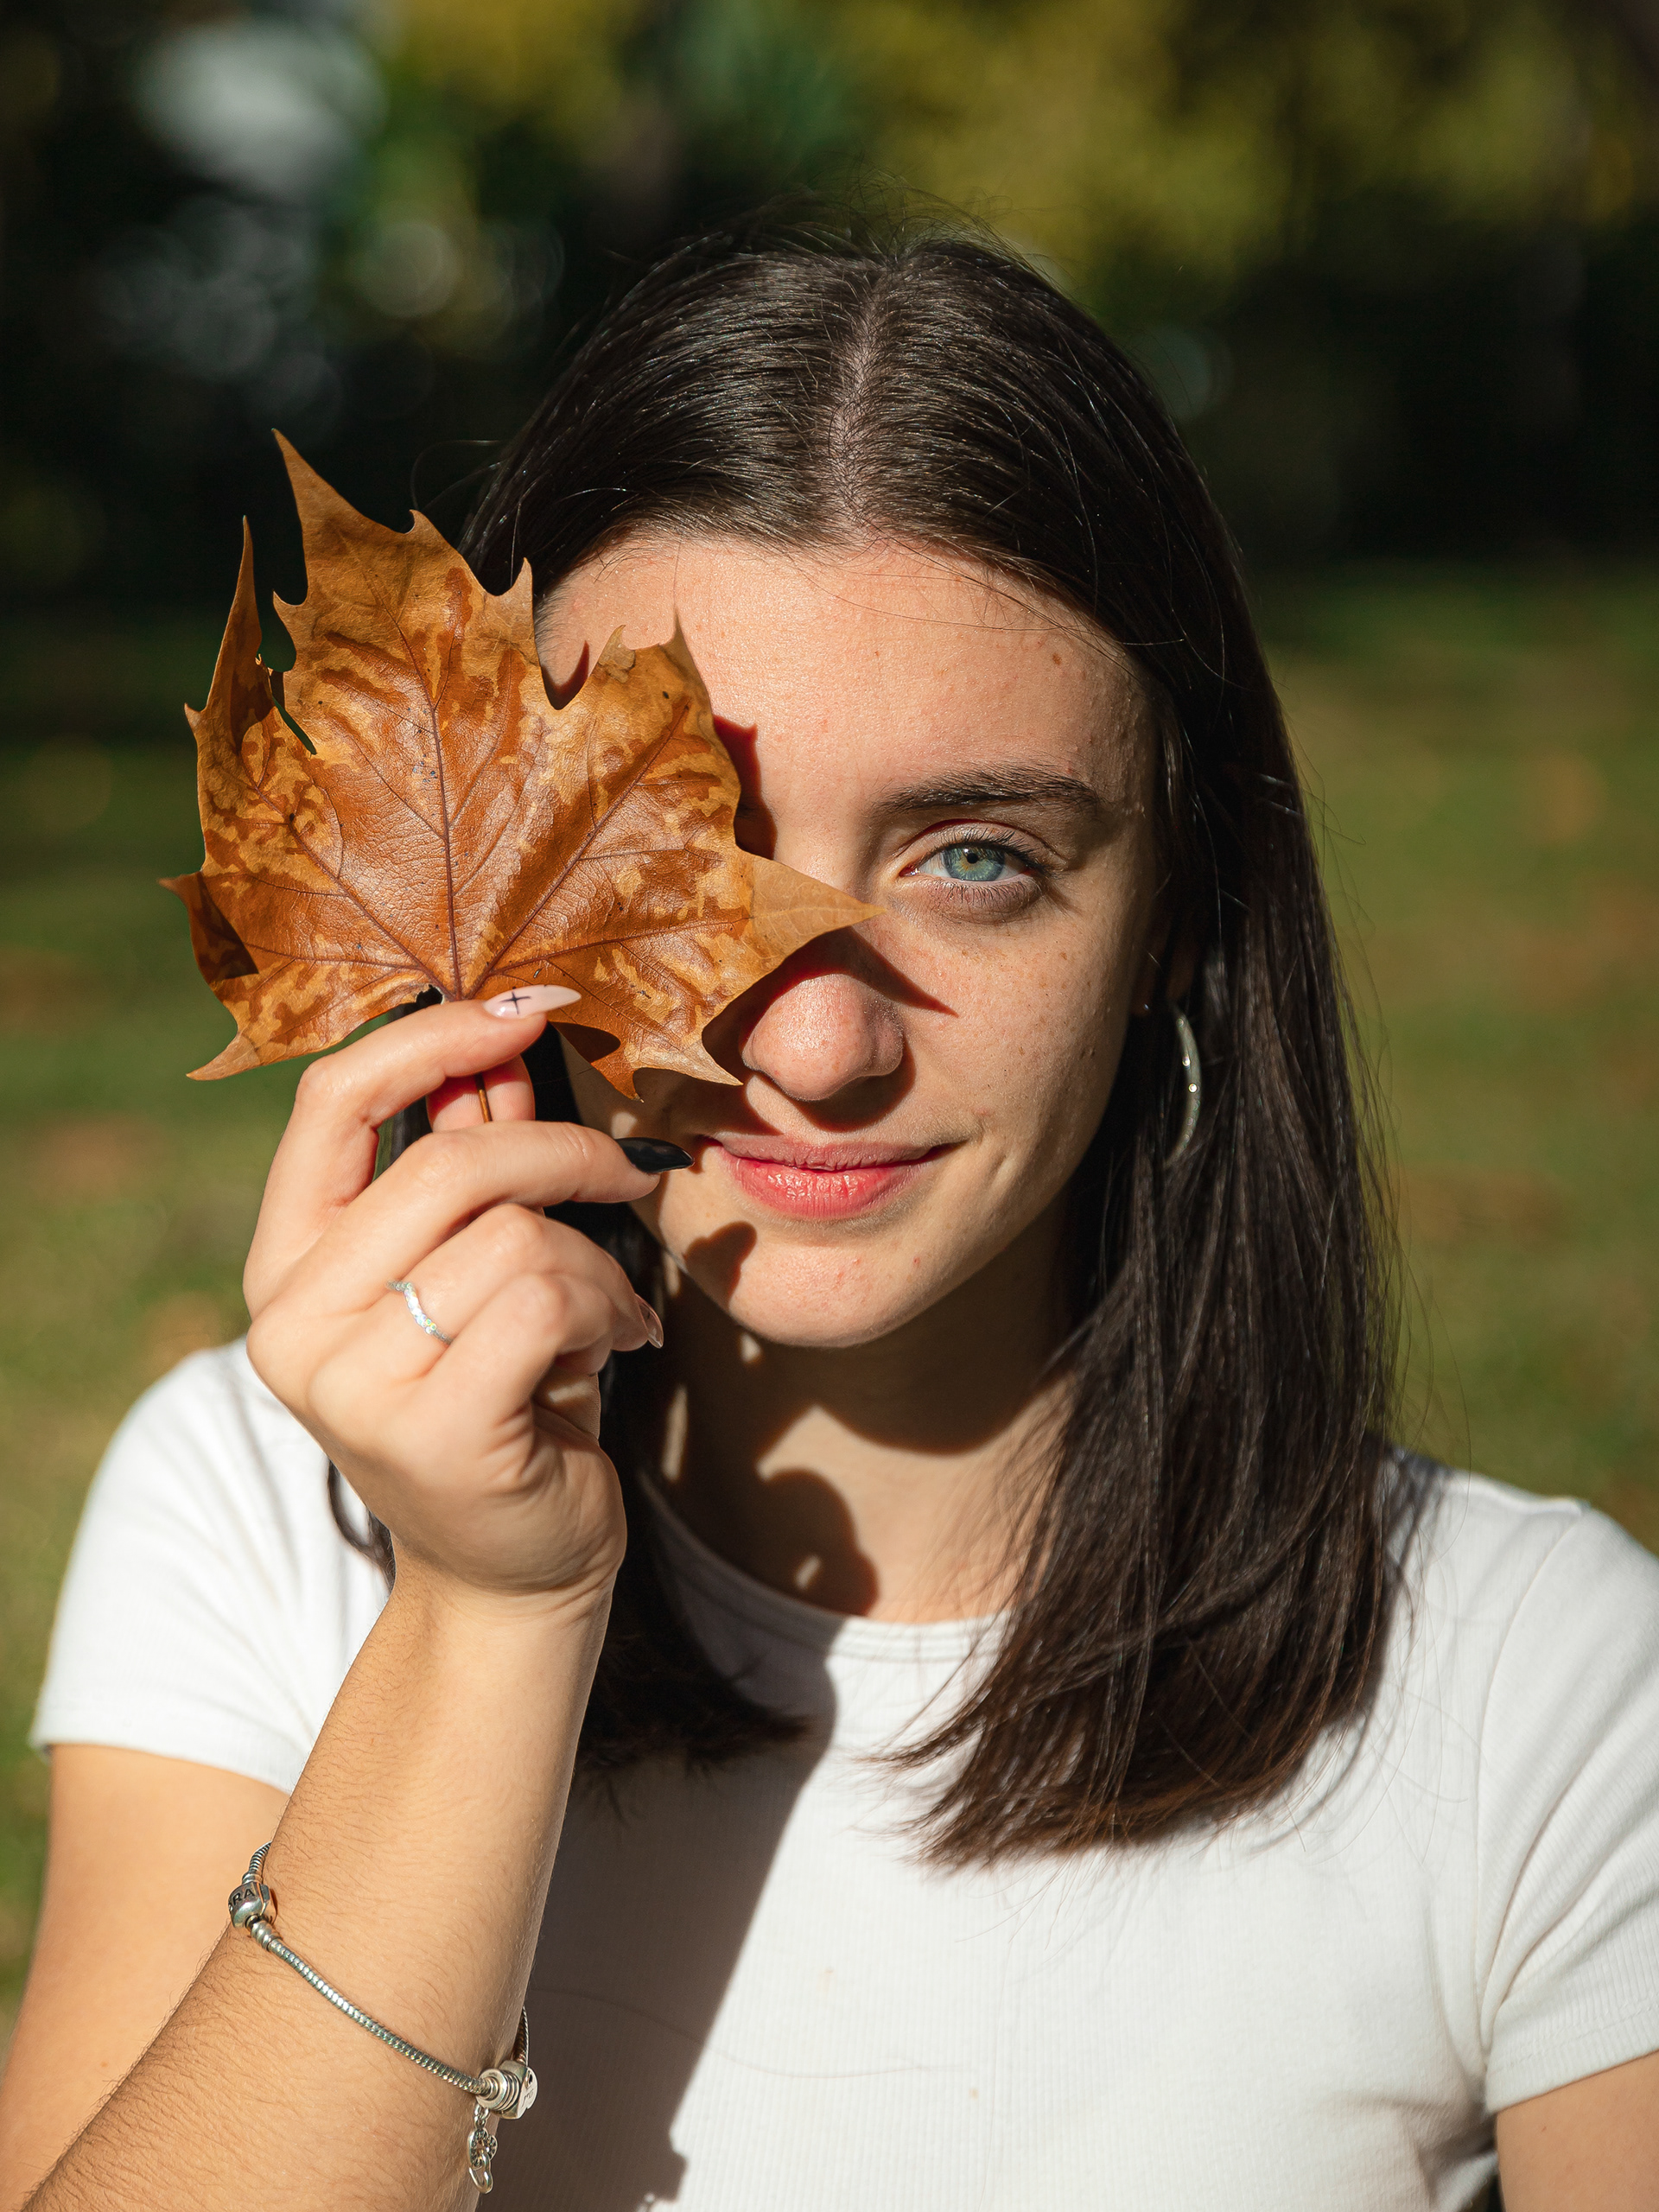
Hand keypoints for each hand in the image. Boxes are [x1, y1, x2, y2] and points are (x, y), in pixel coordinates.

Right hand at [243, 1001, 659, 1611]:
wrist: (516, 1567)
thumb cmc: (505, 1397)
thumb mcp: (476, 1265)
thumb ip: (474, 1156)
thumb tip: (502, 1037)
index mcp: (285, 1263)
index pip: (333, 1102)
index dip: (434, 1038)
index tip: (523, 1010)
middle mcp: (292, 1322)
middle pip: (447, 1161)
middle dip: (566, 1152)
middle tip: (635, 1177)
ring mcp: (351, 1384)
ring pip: (514, 1235)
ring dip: (598, 1259)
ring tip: (613, 1309)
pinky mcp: (432, 1430)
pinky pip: (547, 1297)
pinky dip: (610, 1307)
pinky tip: (620, 1344)